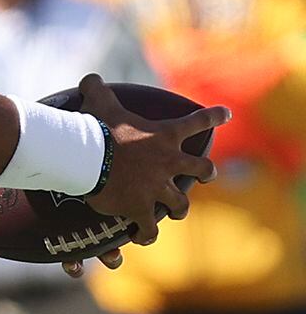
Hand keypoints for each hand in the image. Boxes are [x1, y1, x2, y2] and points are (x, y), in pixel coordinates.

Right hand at [76, 73, 225, 238]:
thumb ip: (96, 89)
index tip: (226, 114)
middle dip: (206, 173)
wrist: (88, 158)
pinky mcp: (140, 209)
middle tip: (207, 175)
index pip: (197, 121)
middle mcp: (168, 162)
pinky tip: (141, 235)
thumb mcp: (98, 102)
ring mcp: (157, 188)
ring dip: (178, 207)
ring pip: (180, 204)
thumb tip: (89, 78)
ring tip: (174, 211)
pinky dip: (146, 232)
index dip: (213, 117)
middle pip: (201, 169)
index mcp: (164, 136)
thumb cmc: (95, 127)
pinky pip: (149, 227)